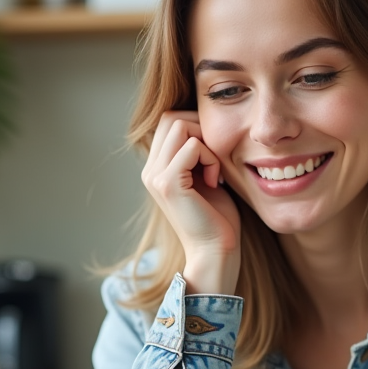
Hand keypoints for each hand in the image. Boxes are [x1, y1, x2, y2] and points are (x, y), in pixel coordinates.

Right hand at [140, 111, 240, 294]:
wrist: (214, 251)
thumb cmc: (216, 217)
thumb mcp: (203, 176)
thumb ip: (197, 152)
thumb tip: (203, 121)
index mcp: (156, 168)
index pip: (169, 120)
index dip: (196, 125)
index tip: (214, 154)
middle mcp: (149, 170)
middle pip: (172, 117)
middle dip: (202, 128)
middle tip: (217, 157)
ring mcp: (155, 176)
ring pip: (180, 126)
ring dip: (207, 143)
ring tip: (214, 171)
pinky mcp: (168, 184)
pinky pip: (192, 146)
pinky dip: (210, 158)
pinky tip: (214, 181)